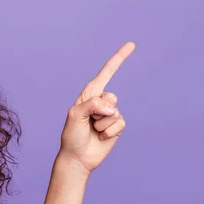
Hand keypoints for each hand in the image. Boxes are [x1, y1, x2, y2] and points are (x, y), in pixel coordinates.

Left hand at [58, 41, 135, 176]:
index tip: (131, 45)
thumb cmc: (72, 136)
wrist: (78, 158)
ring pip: (116, 112)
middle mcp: (100, 101)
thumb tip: (111, 105)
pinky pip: (120, 124)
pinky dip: (110, 132)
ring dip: (103, 124)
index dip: (118, 59)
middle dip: (100, 111)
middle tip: (88, 122)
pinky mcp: (117, 127)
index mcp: (88, 95)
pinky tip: (101, 138)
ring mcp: (109, 114)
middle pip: (111, 96)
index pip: (106, 73)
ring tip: (93, 131)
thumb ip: (91, 104)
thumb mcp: (75, 116)